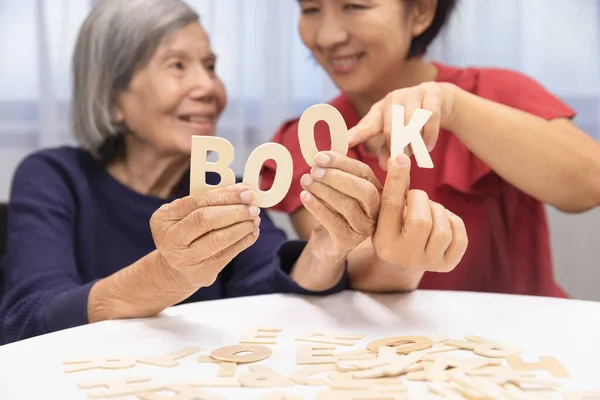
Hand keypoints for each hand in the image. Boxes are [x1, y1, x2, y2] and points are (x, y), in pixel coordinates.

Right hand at [149, 184, 260, 286]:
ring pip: (219, 239)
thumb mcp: (185, 215)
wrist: (173, 268)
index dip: (225, 196)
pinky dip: (244, 241)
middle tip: (253, 208)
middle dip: (235, 211)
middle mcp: (170, 239)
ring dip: (242, 227)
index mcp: (164, 218)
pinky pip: (227, 254)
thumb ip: (208, 201)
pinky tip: (252, 233)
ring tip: (255, 219)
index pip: (198, 201)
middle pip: (206, 219)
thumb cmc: (184, 233)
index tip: (246, 192)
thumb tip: (242, 191)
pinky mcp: (201, 272)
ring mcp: (185, 259)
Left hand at [300, 151, 381, 263]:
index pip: (364, 173)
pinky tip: (305, 196)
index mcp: (377, 191)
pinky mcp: (348, 242)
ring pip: (347, 206)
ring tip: (305, 181)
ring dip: (323, 190)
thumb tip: (320, 156)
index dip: (342, 162)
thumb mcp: (336, 189)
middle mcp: (376, 211)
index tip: (320, 156)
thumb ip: (334, 172)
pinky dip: (317, 207)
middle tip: (314, 170)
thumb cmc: (332, 210)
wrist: (325, 242)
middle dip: (337, 177)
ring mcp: (364, 228)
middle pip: (364, 190)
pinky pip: (333, 222)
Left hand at [348, 82, 456, 170]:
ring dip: (415, 143)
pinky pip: (430, 118)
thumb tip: (385, 166)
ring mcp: (412, 93)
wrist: (438, 100)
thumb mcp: (396, 136)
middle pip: (391, 129)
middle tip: (402, 160)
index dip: (357, 134)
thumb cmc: (410, 122)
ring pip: (412, 124)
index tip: (346, 143)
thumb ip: (387, 151)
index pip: (367, 125)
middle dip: (397, 148)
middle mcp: (392, 99)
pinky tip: (428, 147)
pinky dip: (429, 136)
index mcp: (379, 111)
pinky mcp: (432, 93)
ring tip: (416, 152)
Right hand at [373, 153, 467, 271]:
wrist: (402, 260)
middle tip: (415, 198)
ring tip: (427, 211)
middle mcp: (405, 257)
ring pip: (442, 230)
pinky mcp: (447, 264)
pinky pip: (460, 237)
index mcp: (383, 242)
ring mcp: (428, 263)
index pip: (391, 207)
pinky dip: (453, 222)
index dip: (396, 180)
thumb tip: (400, 158)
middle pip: (421, 221)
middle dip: (420, 199)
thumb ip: (392, 192)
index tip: (400, 157)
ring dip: (437, 210)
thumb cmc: (392, 227)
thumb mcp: (384, 214)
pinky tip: (441, 221)